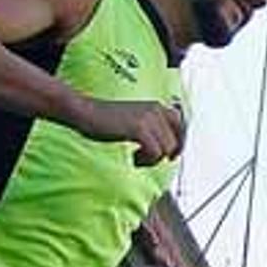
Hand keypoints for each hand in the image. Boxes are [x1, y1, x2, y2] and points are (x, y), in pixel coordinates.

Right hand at [69, 96, 185, 165]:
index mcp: (155, 106)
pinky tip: (133, 158)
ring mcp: (148, 118)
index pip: (181, 124)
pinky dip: (145, 161)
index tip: (171, 157)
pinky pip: (155, 152)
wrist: (85, 112)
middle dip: (163, 156)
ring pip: (165, 150)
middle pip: (175, 142)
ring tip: (136, 158)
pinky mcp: (139, 128)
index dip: (180, 143)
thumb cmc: (104, 119)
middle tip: (147, 160)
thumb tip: (165, 149)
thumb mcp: (133, 119)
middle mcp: (156, 109)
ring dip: (151, 160)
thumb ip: (150, 128)